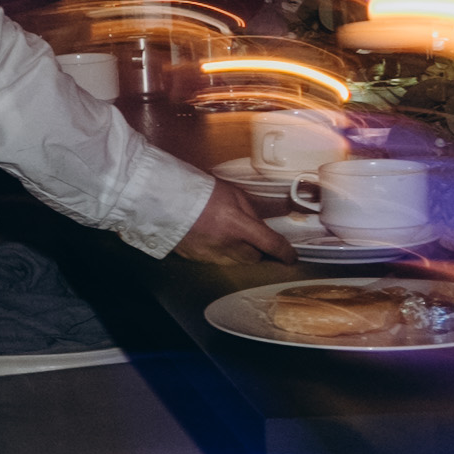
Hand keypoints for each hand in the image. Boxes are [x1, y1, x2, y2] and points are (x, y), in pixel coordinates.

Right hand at [178, 182, 293, 267]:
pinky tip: (213, 240)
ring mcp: (209, 254)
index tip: (291, 257)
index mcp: (236, 224)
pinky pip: (217, 261)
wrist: (163, 199)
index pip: (270, 244)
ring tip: (230, 238)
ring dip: (239, 253)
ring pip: (236, 262)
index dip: (285, 253)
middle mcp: (225, 243)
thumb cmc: (198, 190)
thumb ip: (250, 212)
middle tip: (252, 239)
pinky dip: (220, 254)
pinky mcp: (196, 259)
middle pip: (253, 258)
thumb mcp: (232, 194)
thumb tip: (261, 227)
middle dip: (257, 250)